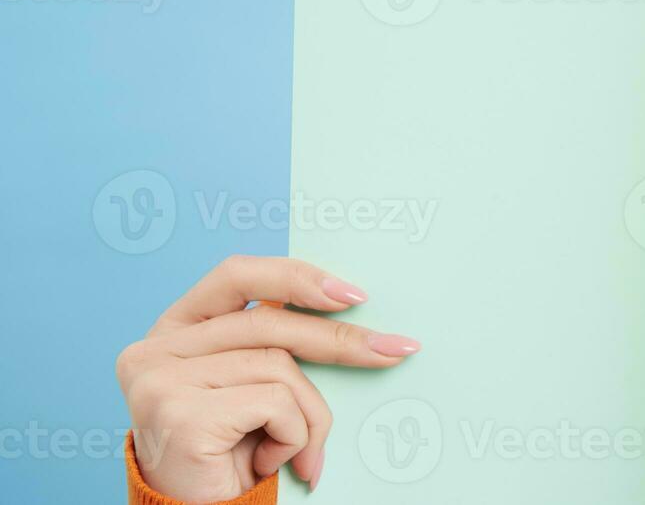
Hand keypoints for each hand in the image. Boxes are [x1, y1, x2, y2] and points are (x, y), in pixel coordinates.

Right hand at [116, 255, 419, 502]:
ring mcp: (160, 381)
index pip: (236, 274)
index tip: (353, 293)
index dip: (296, 276)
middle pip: (269, 322)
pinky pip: (274, 402)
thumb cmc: (229, 453)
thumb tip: (355, 308)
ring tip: (299, 453)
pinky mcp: (179, 414)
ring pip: (278, 365)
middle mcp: (155, 349)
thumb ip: (275, 343)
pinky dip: (292, 435)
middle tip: (397, 350)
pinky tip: (269, 462)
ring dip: (309, 414)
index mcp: (174, 329)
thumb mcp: (252, 385)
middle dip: (342, 339)